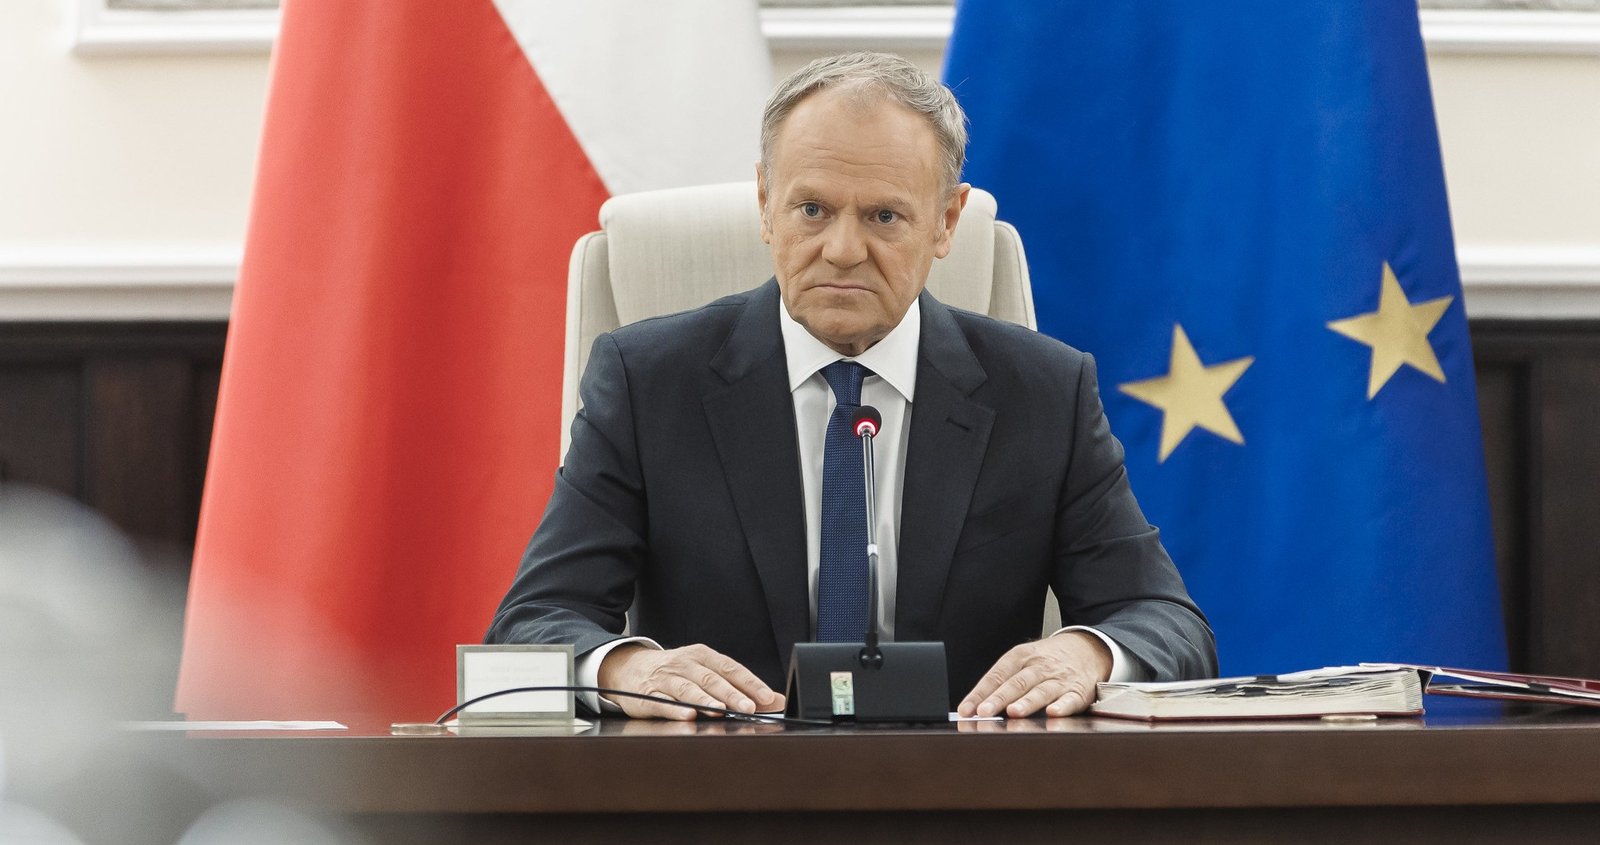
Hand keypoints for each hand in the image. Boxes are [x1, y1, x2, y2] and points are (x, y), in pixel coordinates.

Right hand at [597, 643, 784, 719]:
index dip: (750, 683)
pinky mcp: (647, 695)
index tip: (768, 698)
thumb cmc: (676, 672)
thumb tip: (776, 700)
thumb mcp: (706, 672)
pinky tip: (687, 715)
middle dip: (731, 694)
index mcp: (703, 656)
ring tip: (719, 711)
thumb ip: (740, 686)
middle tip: (748, 707)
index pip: (731, 668)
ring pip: (687, 689)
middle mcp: (685, 664)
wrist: (630, 668)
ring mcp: (665, 679)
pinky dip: (676, 709)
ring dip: (704, 700)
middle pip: (711, 679)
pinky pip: (663, 702)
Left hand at [958, 631, 1112, 718]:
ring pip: (1041, 690)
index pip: (996, 675)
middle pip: (1016, 683)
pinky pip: (1070, 699)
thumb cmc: (1048, 659)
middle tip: (984, 712)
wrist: (1087, 648)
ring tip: (1013, 713)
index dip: (980, 693)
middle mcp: (1039, 667)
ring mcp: (1059, 679)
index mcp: (1021, 657)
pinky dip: (1063, 706)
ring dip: (1027, 702)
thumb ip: (1002, 682)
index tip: (966, 709)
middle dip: (999, 698)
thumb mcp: (1023, 660)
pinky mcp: (1078, 691)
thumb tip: (974, 706)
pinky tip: (1053, 713)